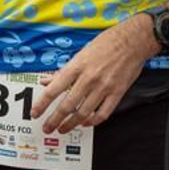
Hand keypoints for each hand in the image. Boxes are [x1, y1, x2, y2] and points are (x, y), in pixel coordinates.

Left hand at [31, 13, 156, 131]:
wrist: (132, 40)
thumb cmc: (106, 44)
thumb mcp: (80, 53)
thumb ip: (63, 71)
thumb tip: (46, 81)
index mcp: (77, 66)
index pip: (54, 89)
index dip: (42, 104)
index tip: (35, 113)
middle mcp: (88, 78)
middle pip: (66, 106)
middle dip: (54, 120)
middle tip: (48, 128)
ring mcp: (103, 87)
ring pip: (83, 113)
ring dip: (70, 124)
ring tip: (63, 129)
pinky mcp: (117, 93)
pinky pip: (103, 113)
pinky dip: (92, 121)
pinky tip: (86, 123)